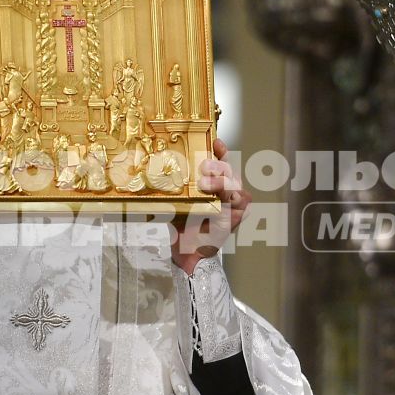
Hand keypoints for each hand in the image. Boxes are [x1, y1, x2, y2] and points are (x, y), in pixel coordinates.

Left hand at [173, 139, 247, 275]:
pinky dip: (234, 199)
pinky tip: (227, 199)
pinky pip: (240, 204)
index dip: (221, 151)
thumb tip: (154, 171)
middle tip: (204, 167)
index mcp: (211, 184)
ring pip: (236, 185)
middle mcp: (224, 192)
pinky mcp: (234, 218)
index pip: (220, 162)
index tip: (216, 141)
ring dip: (223, 182)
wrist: (185, 252)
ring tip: (206, 184)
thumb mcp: (173, 201)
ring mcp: (231, 204)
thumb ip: (172, 188)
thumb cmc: (180, 225)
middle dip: (219, 165)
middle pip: (229, 170)